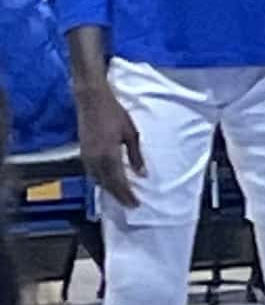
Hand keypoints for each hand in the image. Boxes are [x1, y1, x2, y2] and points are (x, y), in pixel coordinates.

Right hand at [74, 73, 142, 210]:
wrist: (92, 100)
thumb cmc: (115, 114)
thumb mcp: (131, 134)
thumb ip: (136, 156)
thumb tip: (143, 174)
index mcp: (109, 155)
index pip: (118, 182)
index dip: (126, 195)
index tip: (135, 204)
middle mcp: (95, 159)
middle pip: (106, 184)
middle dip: (118, 196)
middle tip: (130, 204)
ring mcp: (86, 156)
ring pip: (97, 179)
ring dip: (109, 189)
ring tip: (121, 196)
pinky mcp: (82, 151)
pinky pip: (91, 172)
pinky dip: (100, 180)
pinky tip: (108, 181)